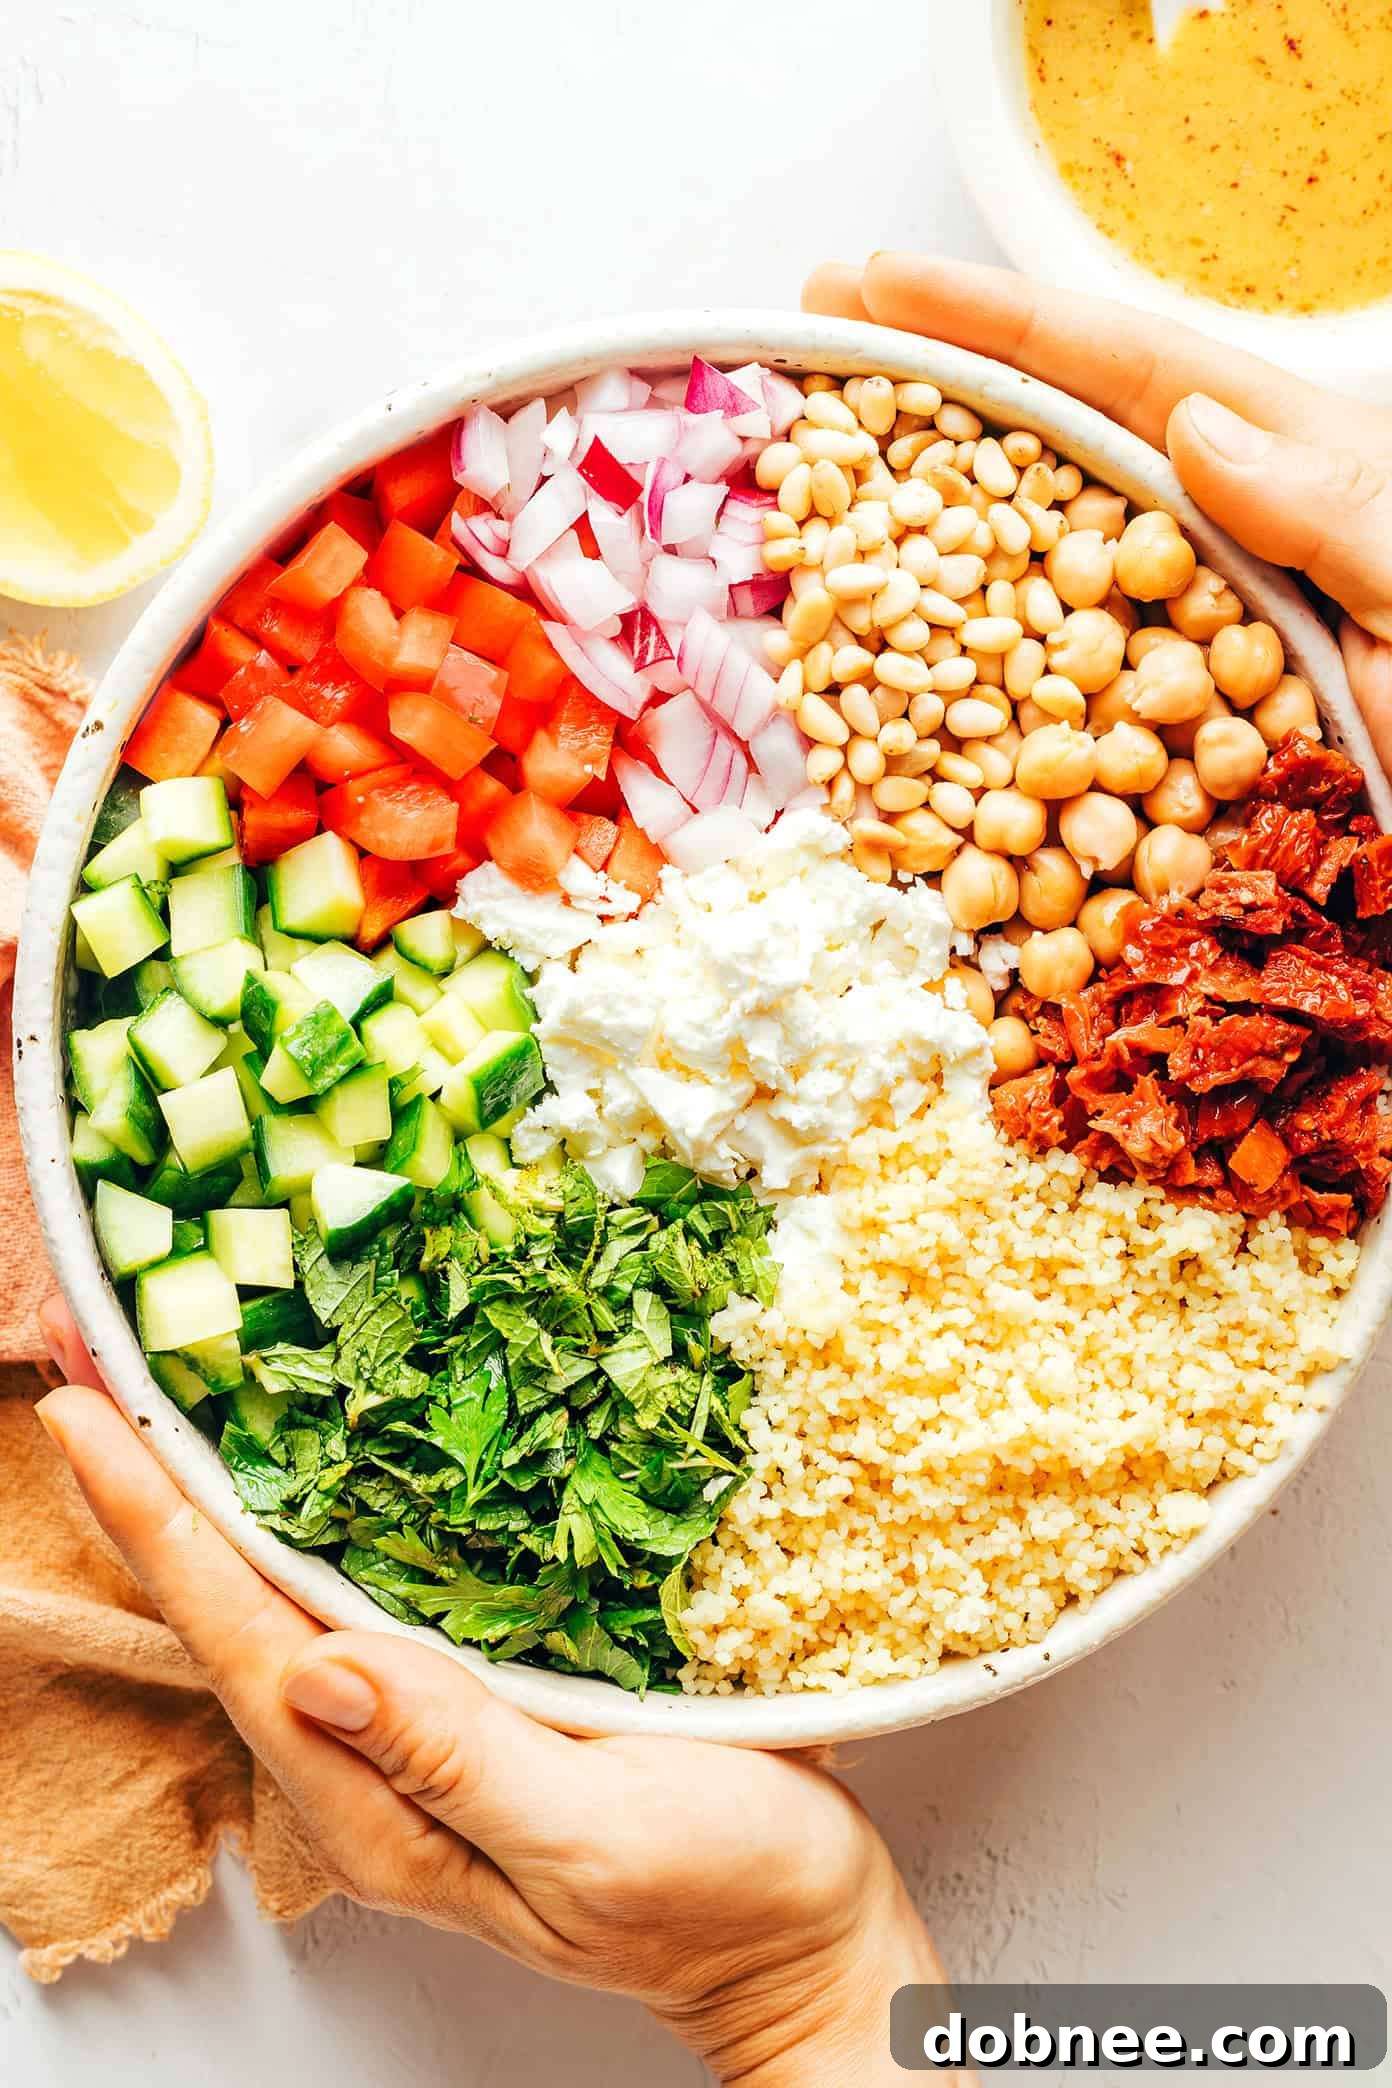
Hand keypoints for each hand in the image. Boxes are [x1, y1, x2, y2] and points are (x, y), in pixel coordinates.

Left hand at [35, 1300, 948, 2087]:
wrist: (803, 1939)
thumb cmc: (720, 1899)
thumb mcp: (594, 1839)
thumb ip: (456, 1760)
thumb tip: (319, 1669)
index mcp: (385, 1805)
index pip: (241, 1644)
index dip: (158, 1525)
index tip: (87, 1421)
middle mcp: (379, 1762)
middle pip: (233, 1610)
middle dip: (152, 1488)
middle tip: (89, 1365)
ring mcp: (426, 1728)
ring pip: (290, 1591)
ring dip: (215, 1486)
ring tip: (158, 1385)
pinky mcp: (481, 1693)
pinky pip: (373, 1586)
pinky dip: (318, 1508)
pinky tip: (310, 1451)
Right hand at [804, 252, 1391, 775]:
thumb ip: (1334, 507)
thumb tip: (1196, 428)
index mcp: (1293, 476)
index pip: (1126, 375)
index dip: (1000, 324)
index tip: (879, 282)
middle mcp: (1224, 544)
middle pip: (1060, 439)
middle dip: (940, 385)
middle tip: (818, 334)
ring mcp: (1187, 635)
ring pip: (1041, 556)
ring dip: (936, 515)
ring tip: (826, 474)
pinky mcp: (1169, 730)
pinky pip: (1053, 682)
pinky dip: (973, 666)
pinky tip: (900, 660)